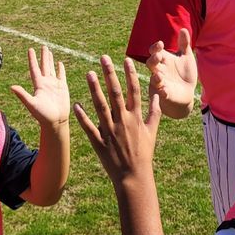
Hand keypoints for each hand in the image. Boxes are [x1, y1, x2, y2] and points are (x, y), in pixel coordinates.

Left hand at [10, 47, 69, 127]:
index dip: (32, 59)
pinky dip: (60, 69)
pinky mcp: (62, 87)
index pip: (34, 69)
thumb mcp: (31, 103)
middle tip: (43, 46)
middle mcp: (45, 83)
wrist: (55, 121)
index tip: (30, 49)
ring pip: (52, 69)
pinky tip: (60, 63)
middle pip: (44, 66)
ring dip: (50, 60)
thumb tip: (11, 87)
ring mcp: (54, 84)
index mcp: (38, 85)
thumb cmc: (42, 115)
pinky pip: (61, 75)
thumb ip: (22, 94)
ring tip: (49, 51)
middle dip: (43, 56)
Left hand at [74, 56, 160, 187]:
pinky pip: (89, 126)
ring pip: (100, 106)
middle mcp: (123, 121)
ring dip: (94, 89)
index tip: (125, 59)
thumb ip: (155, 111)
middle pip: (115, 93)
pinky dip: (82, 116)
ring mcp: (110, 130)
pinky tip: (77, 104)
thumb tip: (158, 95)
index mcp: (136, 117)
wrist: (133, 175)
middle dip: (109, 74)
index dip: (129, 74)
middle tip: (103, 58)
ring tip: (88, 73)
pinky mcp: (99, 141)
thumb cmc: (144, 153)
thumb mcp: (152, 131)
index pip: (133, 91)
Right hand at [146, 28, 196, 109]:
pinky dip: (162, 92)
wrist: (188, 92)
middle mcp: (159, 70)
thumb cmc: (184, 73)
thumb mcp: (186, 57)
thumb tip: (183, 28)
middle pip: (151, 64)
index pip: (155, 52)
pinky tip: (165, 91)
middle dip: (153, 60)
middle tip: (158, 56)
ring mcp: (161, 83)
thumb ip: (184, 44)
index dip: (155, 48)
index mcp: (163, 60)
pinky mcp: (165, 94)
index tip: (160, 43)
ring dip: (156, 77)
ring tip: (159, 76)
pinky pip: (161, 93)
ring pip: (154, 79)